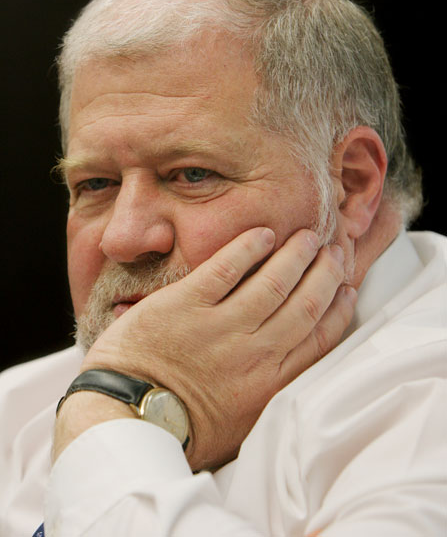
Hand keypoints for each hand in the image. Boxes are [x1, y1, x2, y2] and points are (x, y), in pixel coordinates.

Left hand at [68, 227, 354, 469]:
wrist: (127, 420)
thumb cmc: (181, 429)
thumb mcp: (239, 425)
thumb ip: (268, 394)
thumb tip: (287, 369)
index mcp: (269, 384)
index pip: (318, 338)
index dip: (337, 309)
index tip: (346, 289)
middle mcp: (254, 353)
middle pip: (304, 304)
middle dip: (325, 274)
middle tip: (334, 252)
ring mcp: (219, 326)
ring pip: (273, 282)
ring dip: (295, 255)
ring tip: (307, 236)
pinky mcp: (185, 304)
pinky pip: (226, 268)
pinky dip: (248, 248)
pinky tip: (262, 234)